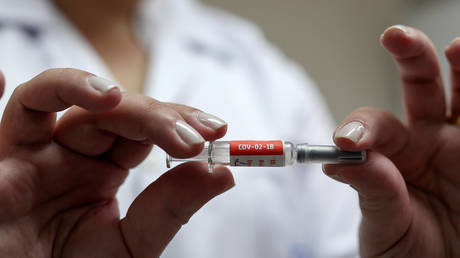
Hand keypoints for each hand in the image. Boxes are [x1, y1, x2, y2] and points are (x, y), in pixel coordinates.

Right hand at [0, 68, 233, 257]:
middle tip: (196, 134)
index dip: (180, 124)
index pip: (146, 132)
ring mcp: (33, 152)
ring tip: (116, 98)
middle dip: (155, 116)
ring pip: (61, 99)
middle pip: (114, 113)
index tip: (217, 131)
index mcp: (103, 172)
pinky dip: (20, 90)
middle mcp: (71, 154)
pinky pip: (14, 112)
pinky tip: (10, 76)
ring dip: (89, 90)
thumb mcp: (130, 245)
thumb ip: (169, 209)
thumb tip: (222, 173)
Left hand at [323, 25, 459, 256]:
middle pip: (419, 86)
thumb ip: (371, 192)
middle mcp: (426, 140)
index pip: (373, 127)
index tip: (348, 141)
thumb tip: (340, 158)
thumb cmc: (407, 254)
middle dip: (409, 57)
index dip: (360, 128)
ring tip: (457, 48)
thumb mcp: (384, 228)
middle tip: (394, 36)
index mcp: (390, 156)